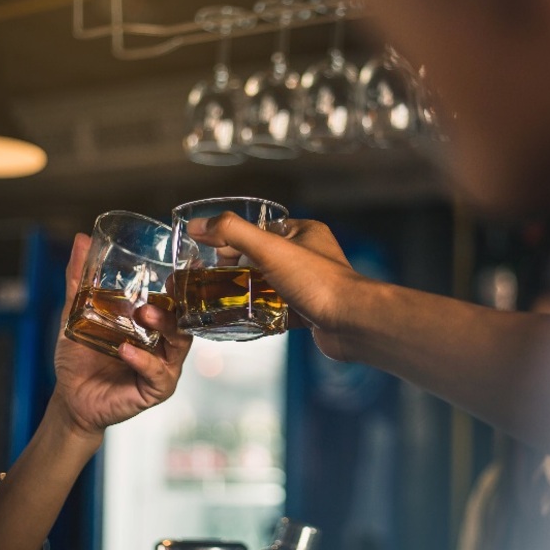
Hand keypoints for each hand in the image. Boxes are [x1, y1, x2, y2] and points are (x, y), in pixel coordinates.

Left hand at [52, 234, 192, 439]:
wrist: (69, 397)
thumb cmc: (81, 357)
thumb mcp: (77, 314)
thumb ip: (80, 280)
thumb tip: (82, 240)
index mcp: (154, 324)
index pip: (177, 301)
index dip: (183, 285)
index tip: (185, 266)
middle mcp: (165, 343)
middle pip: (183, 320)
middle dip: (175, 305)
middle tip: (160, 290)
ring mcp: (163, 366)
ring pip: (178, 344)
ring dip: (164, 326)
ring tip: (144, 314)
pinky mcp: (155, 389)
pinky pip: (157, 373)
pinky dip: (143, 360)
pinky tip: (126, 350)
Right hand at [186, 214, 365, 359]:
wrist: (352, 324)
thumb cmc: (319, 282)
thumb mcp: (270, 249)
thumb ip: (233, 233)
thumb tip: (198, 225)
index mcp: (304, 233)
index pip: (261, 228)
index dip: (234, 238)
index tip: (211, 252)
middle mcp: (308, 256)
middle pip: (261, 258)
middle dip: (236, 268)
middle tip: (212, 279)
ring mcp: (308, 286)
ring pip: (268, 285)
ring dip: (246, 292)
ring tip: (220, 299)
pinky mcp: (308, 312)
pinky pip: (277, 310)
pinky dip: (259, 314)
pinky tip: (241, 319)